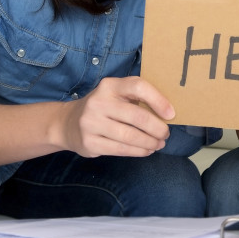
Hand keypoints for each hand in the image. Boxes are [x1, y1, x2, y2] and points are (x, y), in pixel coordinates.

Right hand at [59, 76, 173, 157]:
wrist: (67, 123)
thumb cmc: (103, 108)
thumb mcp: (115, 95)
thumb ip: (136, 99)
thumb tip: (167, 114)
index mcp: (109, 86)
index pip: (138, 87)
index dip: (158, 100)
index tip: (171, 114)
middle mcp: (99, 102)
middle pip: (137, 116)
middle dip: (157, 128)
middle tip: (166, 134)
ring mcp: (91, 123)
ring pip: (130, 136)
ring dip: (150, 142)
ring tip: (158, 144)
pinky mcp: (90, 142)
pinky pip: (120, 149)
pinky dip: (138, 151)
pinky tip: (146, 150)